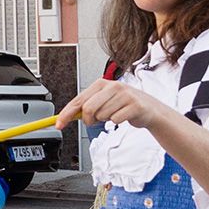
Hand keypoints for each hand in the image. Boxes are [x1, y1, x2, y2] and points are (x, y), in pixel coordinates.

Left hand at [56, 79, 172, 131]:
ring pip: (102, 116)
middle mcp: (112, 86)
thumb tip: (66, 116)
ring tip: (115, 114)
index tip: (59, 124)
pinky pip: (115, 120)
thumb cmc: (123, 105)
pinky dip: (117, 122)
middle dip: (89, 120)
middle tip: (95, 121)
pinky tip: (124, 116)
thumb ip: (86, 107)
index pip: (78, 100)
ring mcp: (124, 94)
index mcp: (101, 84)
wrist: (149, 109)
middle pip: (88, 109)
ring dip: (106, 120)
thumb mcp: (103, 102)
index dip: (66, 114)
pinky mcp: (134, 105)